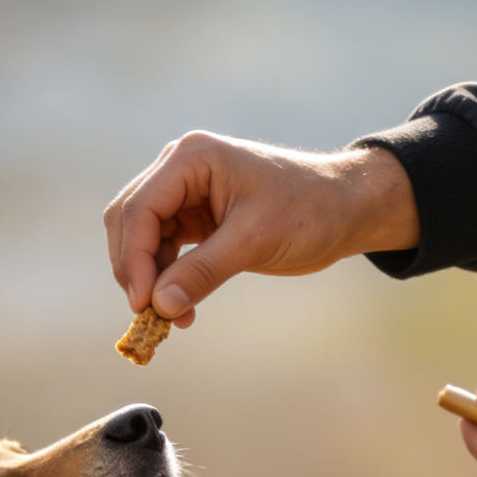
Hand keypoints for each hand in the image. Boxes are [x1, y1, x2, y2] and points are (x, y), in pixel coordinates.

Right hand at [103, 132, 418, 327]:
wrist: (346, 209)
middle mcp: (180, 169)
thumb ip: (203, 271)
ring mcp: (186, 193)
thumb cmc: (309, 210)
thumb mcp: (254, 240)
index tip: (142, 303)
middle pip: (130, 221)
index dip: (134, 258)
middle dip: (136, 269)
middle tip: (150, 314)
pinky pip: (164, 251)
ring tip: (173, 318)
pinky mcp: (195, 218)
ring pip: (143, 240)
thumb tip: (159, 306)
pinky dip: (167, 280)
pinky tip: (183, 308)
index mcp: (191, 158)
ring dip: (151, 280)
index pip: (140, 208)